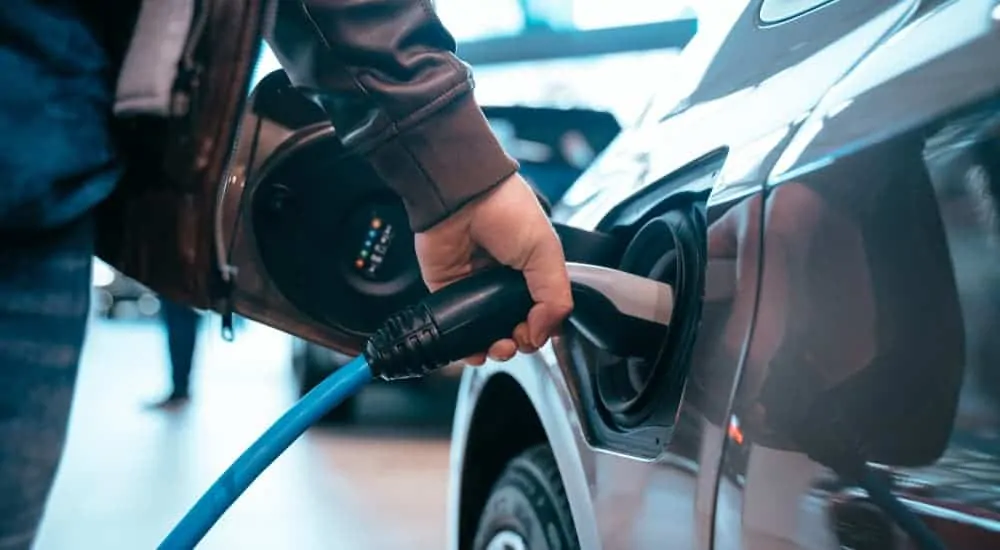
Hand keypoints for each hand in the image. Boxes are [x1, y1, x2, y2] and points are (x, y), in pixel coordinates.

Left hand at [414, 174, 572, 364]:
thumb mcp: (546, 252)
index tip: (539, 332)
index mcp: (532, 271)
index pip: (544, 313)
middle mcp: (505, 283)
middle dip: (520, 342)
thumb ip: (554, 297)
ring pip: (488, 333)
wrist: (461, 197)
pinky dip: (467, 345)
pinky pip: (458, 327)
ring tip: (499, 346)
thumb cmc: (506, 210)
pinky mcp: (449, 292)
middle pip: (516, 328)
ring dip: (495, 348)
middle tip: (518, 338)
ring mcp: (477, 288)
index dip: (543, 330)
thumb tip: (544, 334)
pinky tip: (476, 350)